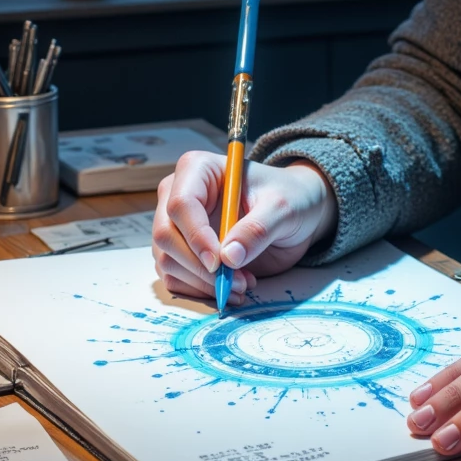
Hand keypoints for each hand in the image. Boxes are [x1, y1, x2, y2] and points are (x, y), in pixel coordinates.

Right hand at [152, 151, 336, 304]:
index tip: (220, 263)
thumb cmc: (288, 197)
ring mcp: (176, 225)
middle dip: (199, 267)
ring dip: (203, 283)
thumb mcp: (282, 207)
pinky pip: (176, 278)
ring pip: (168, 261)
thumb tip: (229, 257)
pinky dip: (200, 291)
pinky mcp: (182, 251)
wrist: (294, 211)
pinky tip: (231, 288)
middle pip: (166, 236)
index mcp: (198, 169)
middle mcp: (177, 195)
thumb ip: (257, 228)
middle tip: (237, 283)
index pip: (181, 205)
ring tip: (242, 285)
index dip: (196, 236)